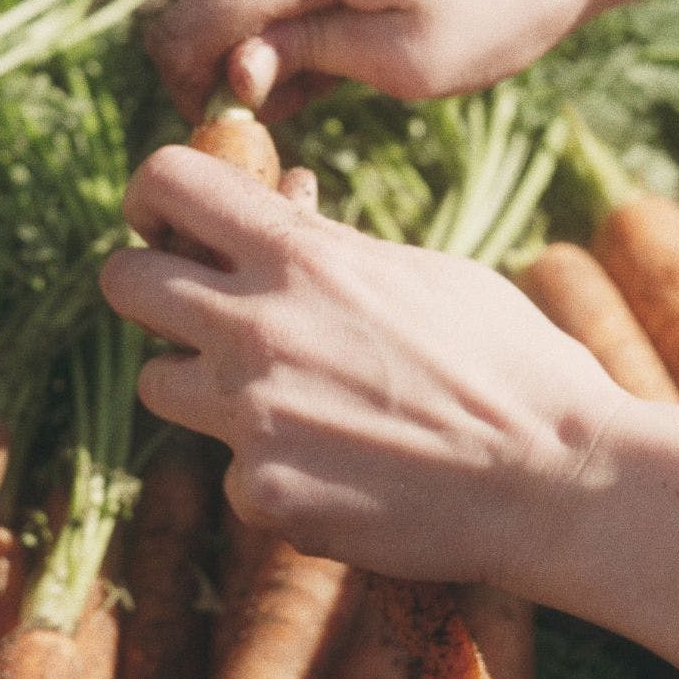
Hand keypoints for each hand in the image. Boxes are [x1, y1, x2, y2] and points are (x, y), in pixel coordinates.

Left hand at [99, 144, 626, 584]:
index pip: (168, 182)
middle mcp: (258, 329)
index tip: (165, 220)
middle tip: (198, 305)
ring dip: (202, 384)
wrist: (555, 478)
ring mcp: (252, 419)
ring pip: (159, 385)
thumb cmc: (509, 361)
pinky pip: (232, 469)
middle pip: (123, 284)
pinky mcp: (263, 496)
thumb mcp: (422, 274)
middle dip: (151, 287)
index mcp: (304, 257)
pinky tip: (341, 470)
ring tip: (283, 396)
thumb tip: (280, 207)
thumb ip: (333, 246)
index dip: (152, 195)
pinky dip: (271, 466)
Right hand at [146, 0, 613, 121]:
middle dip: (247, 57)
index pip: (194, 23)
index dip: (194, 86)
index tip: (233, 126)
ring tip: (350, 48)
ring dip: (276, 21)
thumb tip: (232, 71)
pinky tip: (355, 4)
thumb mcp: (405, 64)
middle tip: (317, 94)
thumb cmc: (502, 6)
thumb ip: (306, 61)